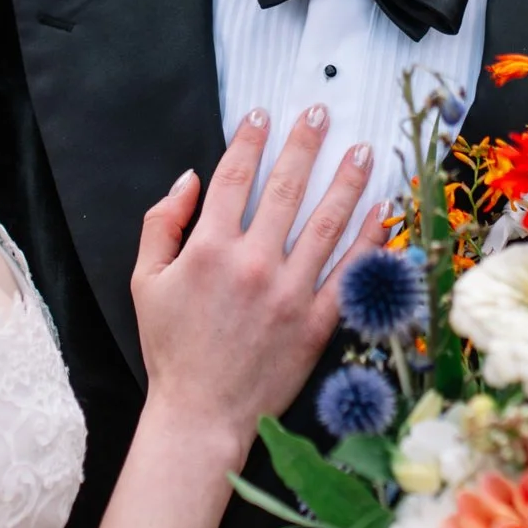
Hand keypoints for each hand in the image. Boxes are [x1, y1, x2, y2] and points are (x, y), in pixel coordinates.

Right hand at [131, 106, 386, 470]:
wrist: (200, 416)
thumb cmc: (171, 350)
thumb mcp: (145, 282)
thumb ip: (161, 225)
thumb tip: (189, 180)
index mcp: (208, 249)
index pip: (233, 178)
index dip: (249, 141)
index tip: (263, 114)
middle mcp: (252, 263)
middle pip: (285, 188)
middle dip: (303, 144)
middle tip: (320, 112)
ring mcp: (289, 292)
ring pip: (326, 223)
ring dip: (346, 181)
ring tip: (363, 150)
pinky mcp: (316, 322)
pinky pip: (349, 274)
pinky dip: (370, 242)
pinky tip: (382, 213)